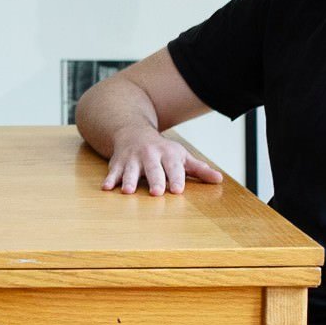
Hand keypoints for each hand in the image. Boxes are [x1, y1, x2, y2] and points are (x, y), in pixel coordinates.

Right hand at [102, 126, 222, 194]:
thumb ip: (199, 169)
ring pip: (130, 170)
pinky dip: (109, 179)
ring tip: (127, 192)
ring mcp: (132, 159)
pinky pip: (113, 171)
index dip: (176, 178)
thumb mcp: (181, 156)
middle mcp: (149, 155)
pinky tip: (106, 188)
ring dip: (129, 180)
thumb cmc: (162, 149)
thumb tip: (219, 179)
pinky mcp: (118, 162)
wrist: (133, 131)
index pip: (173, 168)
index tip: (178, 190)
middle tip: (157, 193)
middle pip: (153, 169)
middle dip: (155, 180)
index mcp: (168, 154)